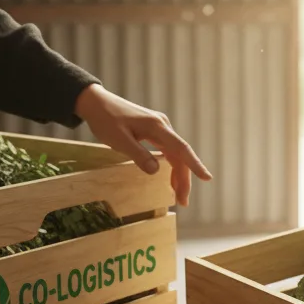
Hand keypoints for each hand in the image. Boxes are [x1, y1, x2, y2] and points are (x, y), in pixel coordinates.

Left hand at [74, 84, 211, 206]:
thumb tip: (155, 171)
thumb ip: (138, 155)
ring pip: (175, 154)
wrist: (95, 102)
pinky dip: (170, 166)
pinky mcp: (153, 130)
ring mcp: (159, 128)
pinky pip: (167, 150)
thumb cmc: (105, 119)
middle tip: (183, 202)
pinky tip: (169, 178)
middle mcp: (163, 126)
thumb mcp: (119, 140)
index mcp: (156, 127)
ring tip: (178, 195)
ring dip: (178, 174)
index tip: (207, 178)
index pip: (181, 149)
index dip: (194, 165)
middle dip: (184, 179)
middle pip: (180, 155)